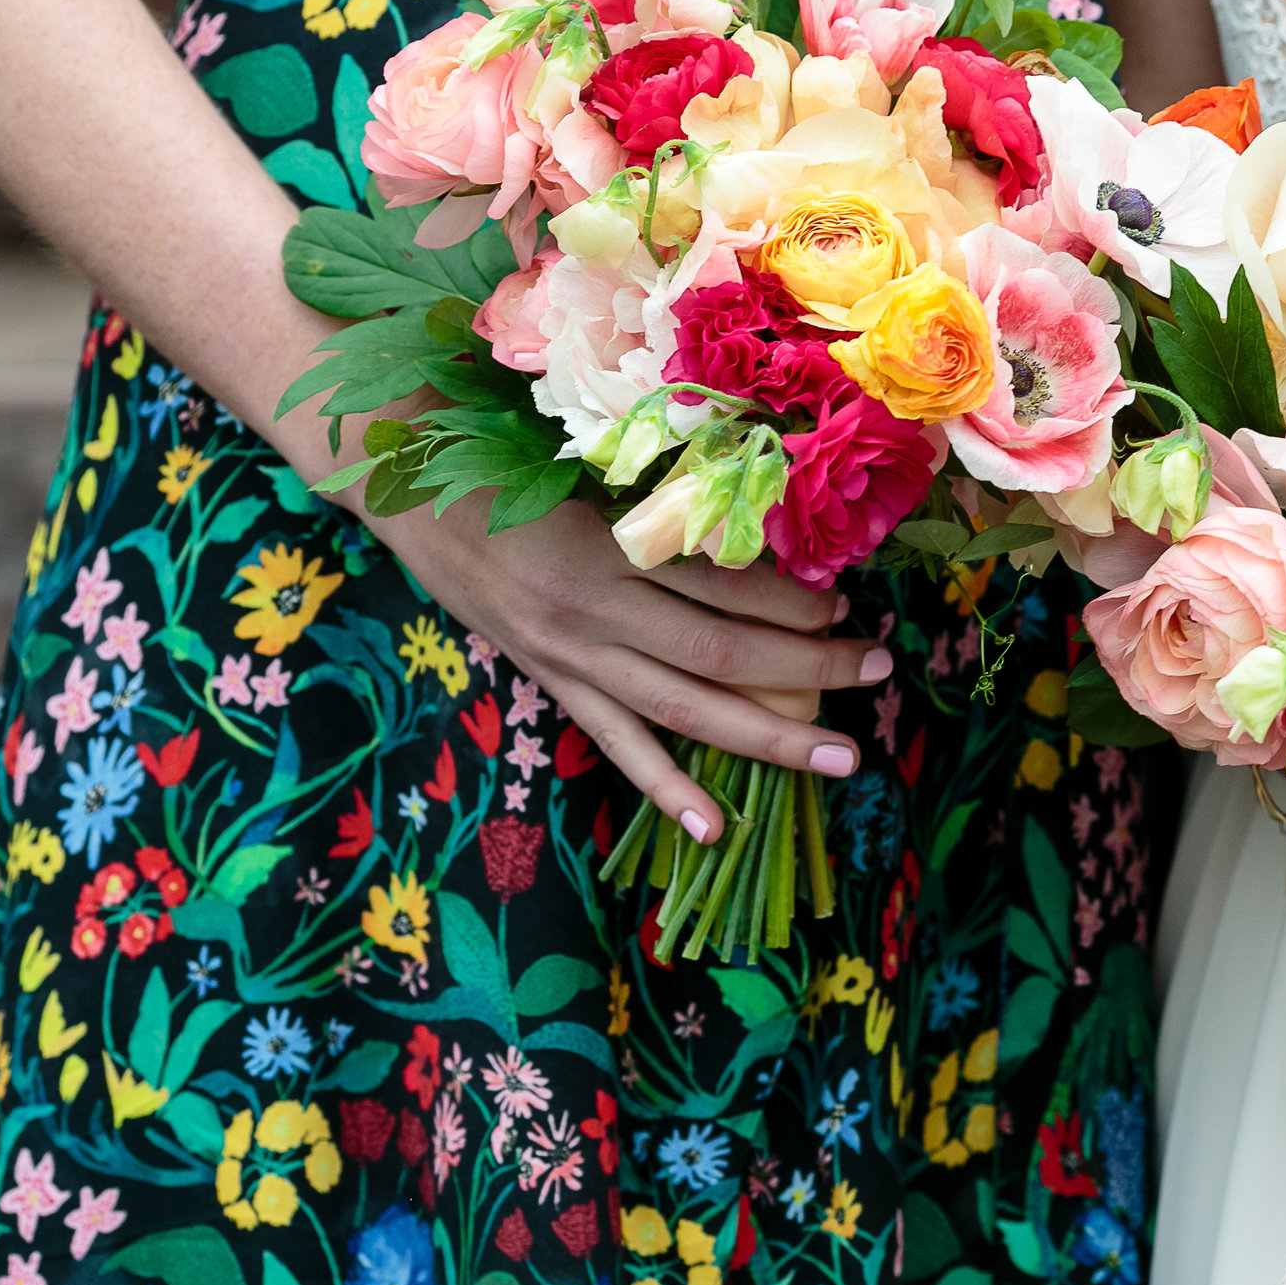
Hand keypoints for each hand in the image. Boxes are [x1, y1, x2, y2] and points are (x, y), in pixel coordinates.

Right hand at [369, 494, 886, 840]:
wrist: (405, 489)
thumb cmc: (505, 457)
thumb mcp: (586, 462)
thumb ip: (661, 497)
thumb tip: (756, 512)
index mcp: (603, 549)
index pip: (717, 588)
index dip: (788, 602)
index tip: (845, 601)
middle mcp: (589, 615)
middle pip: (716, 657)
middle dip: (808, 669)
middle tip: (879, 669)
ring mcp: (569, 658)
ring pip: (682, 712)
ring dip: (768, 736)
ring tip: (841, 756)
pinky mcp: (553, 683)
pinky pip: (618, 744)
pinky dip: (666, 788)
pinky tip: (715, 827)